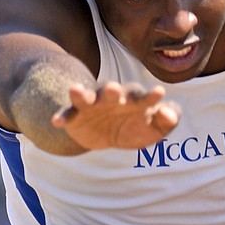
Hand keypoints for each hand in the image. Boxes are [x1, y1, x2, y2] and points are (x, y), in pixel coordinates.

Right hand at [51, 81, 180, 150]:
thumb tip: (167, 112)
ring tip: (76, 90)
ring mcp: (93, 105)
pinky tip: (57, 121)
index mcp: (134, 100)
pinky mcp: (76, 116)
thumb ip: (167, 120)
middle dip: (112, 90)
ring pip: (87, 96)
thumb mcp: (155, 128)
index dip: (150, 96)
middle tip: (113, 89)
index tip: (159, 93)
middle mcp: (112, 98)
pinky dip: (63, 116)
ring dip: (82, 94)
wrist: (107, 135)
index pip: (143, 96)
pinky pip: (69, 114)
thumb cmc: (135, 126)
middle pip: (113, 91)